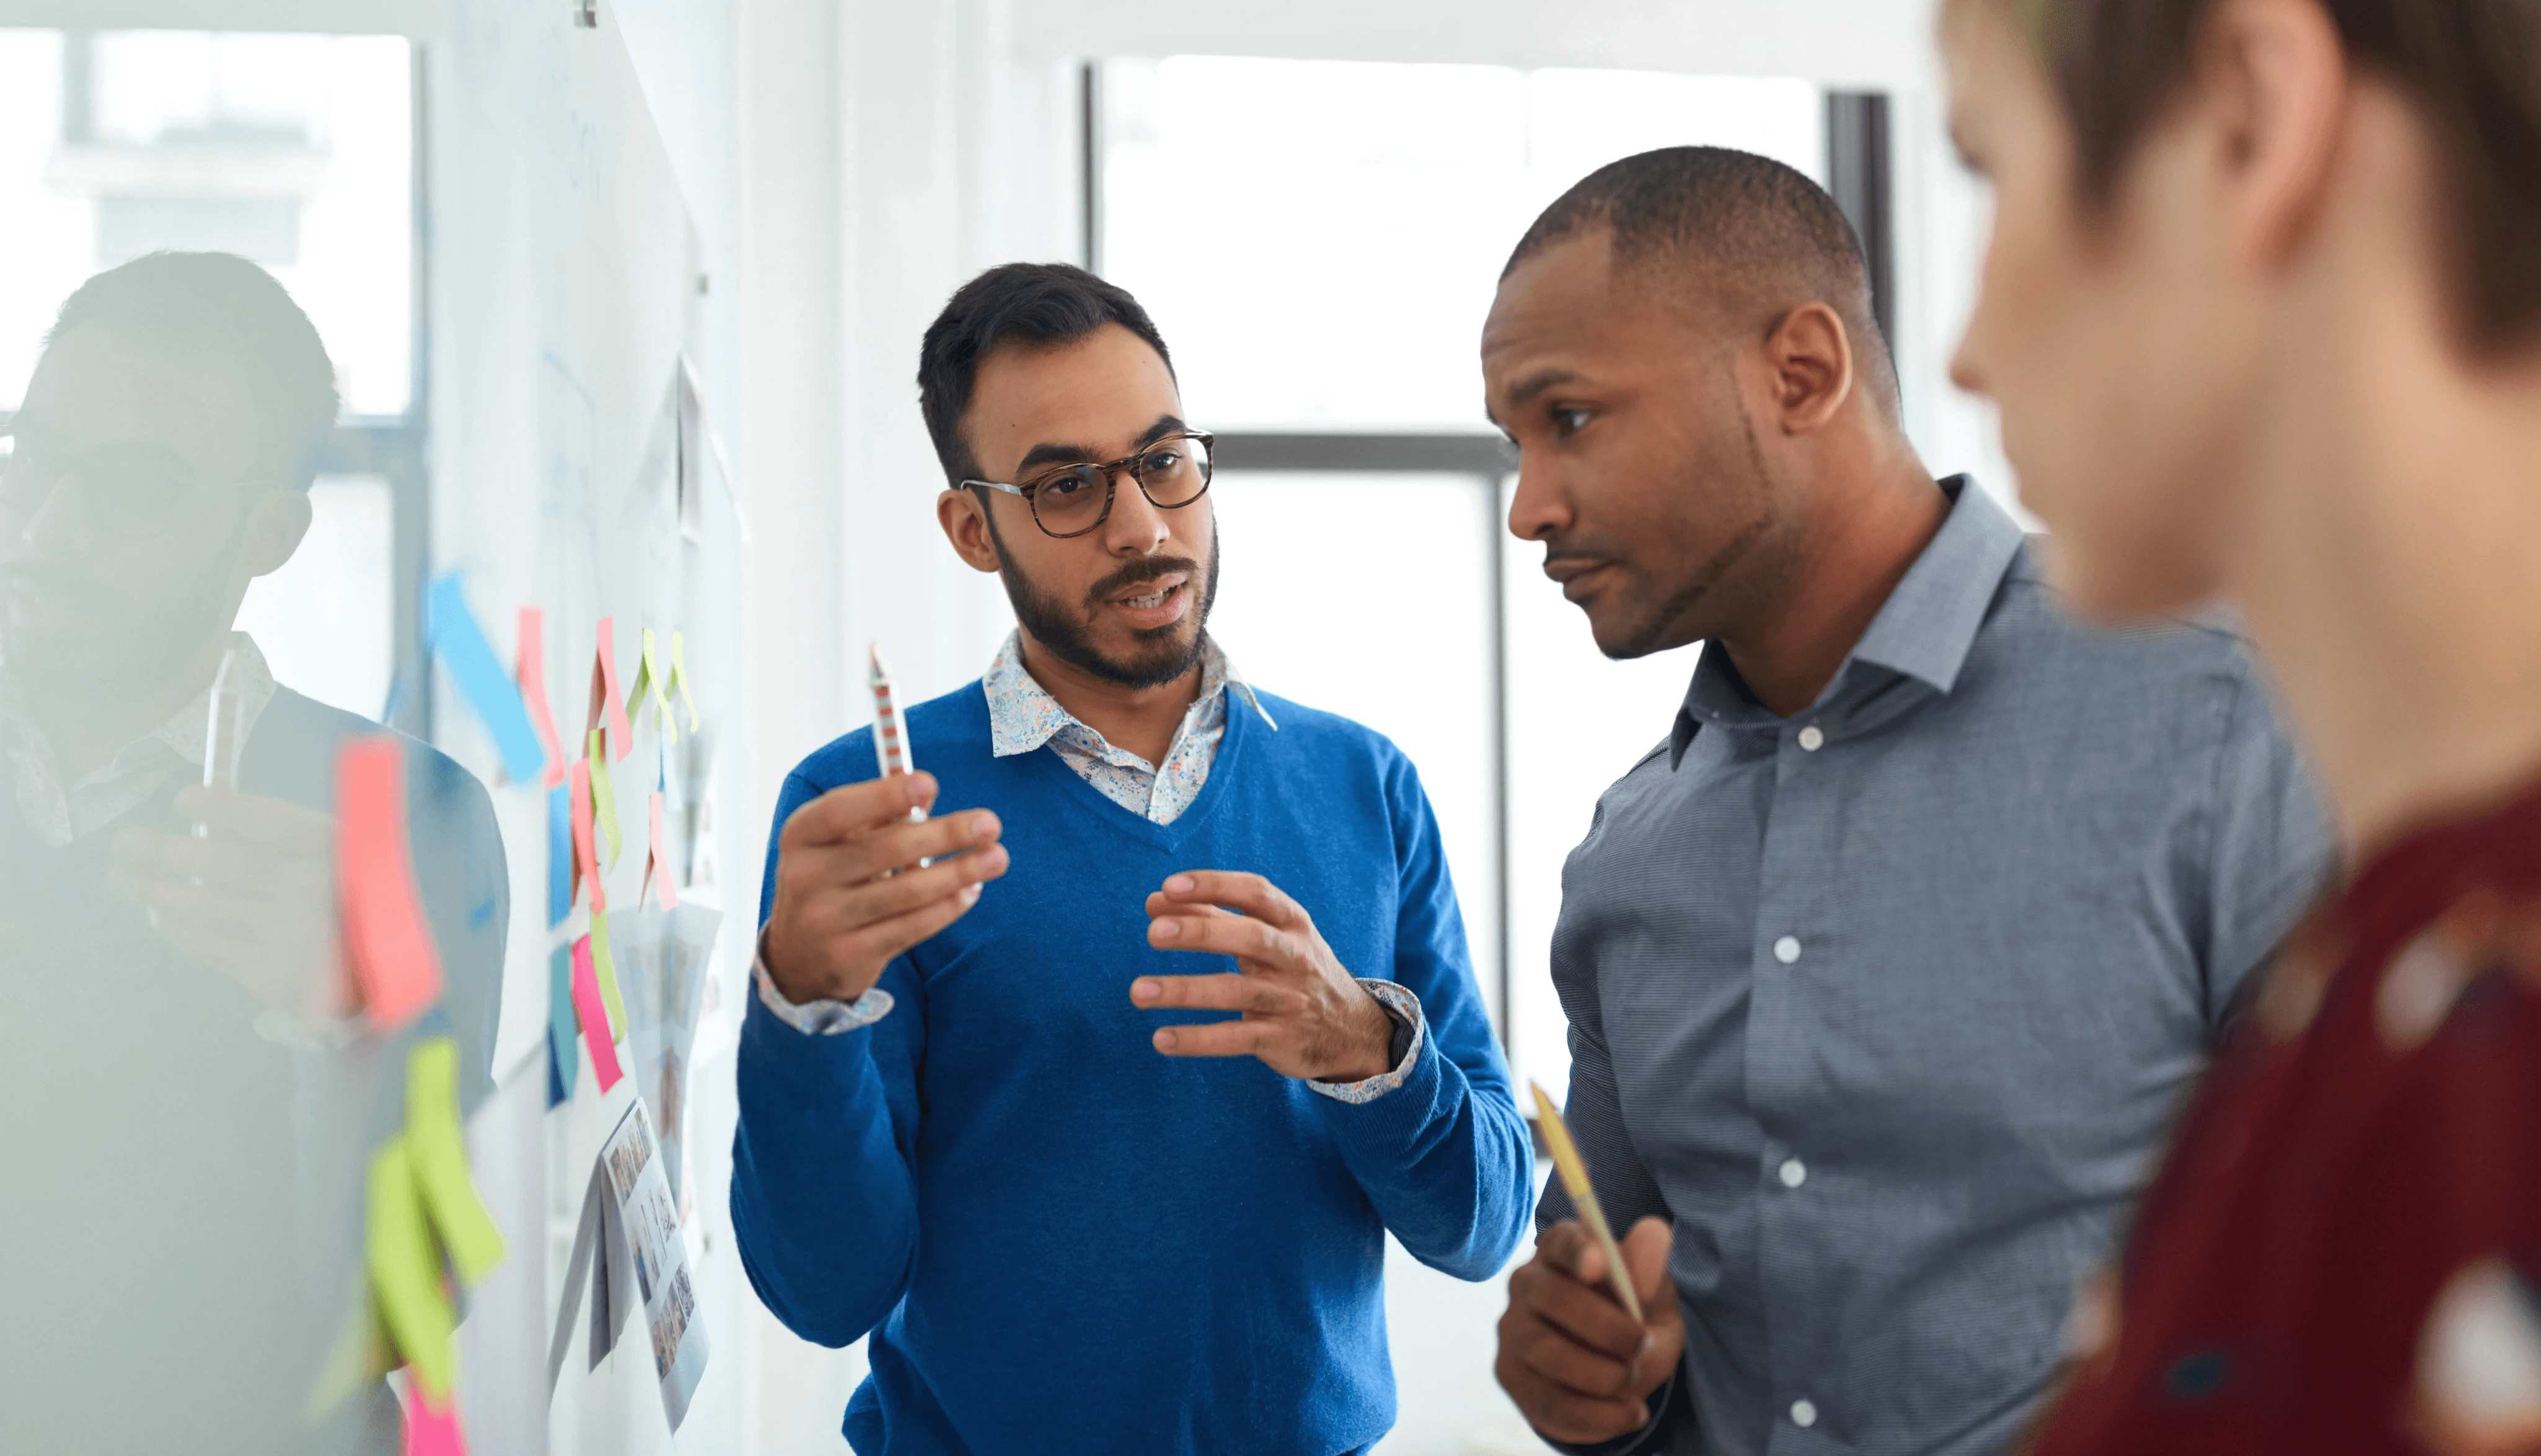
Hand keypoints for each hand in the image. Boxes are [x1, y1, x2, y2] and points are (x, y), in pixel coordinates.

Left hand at [110, 786, 338, 1017]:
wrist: (383, 973)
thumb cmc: (350, 904)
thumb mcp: (336, 859)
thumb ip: (282, 841)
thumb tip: (210, 824)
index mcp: (337, 853)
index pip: (274, 823)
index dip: (226, 810)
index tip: (183, 800)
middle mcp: (317, 893)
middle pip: (226, 864)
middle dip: (165, 852)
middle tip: (125, 844)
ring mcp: (294, 938)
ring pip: (207, 907)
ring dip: (156, 890)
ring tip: (124, 879)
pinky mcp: (274, 977)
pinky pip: (211, 946)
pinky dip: (178, 929)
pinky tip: (161, 916)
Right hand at [763, 772, 1008, 1003]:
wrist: (798, 957)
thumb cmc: (833, 879)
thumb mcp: (839, 843)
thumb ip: (878, 817)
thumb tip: (927, 793)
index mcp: (801, 836)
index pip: (840, 810)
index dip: (885, 795)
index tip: (931, 783)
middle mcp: (805, 877)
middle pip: (885, 849)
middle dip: (944, 833)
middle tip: (990, 824)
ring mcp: (825, 921)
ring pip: (906, 892)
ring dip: (959, 872)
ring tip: (997, 857)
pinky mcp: (850, 957)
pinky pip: (911, 928)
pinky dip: (947, 907)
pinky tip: (972, 891)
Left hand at [1131, 870, 1396, 1082]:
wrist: (1353, 1030)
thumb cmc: (1293, 970)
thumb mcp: (1266, 937)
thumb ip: (1212, 917)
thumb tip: (1154, 901)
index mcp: (1292, 923)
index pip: (1256, 893)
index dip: (1214, 886)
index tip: (1169, 886)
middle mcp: (1296, 957)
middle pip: (1251, 938)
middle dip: (1201, 933)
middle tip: (1152, 934)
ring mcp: (1291, 1000)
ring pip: (1236, 992)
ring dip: (1184, 990)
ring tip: (1137, 992)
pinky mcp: (1282, 1039)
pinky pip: (1236, 1038)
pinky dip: (1198, 1039)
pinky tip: (1161, 1039)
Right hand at [1496, 1215, 1681, 1444]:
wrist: (1619, 1375)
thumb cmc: (1633, 1319)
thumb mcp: (1653, 1297)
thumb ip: (1650, 1270)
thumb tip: (1654, 1232)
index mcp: (1562, 1250)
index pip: (1562, 1240)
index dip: (1579, 1250)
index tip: (1600, 1264)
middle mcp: (1527, 1283)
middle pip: (1551, 1296)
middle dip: (1605, 1327)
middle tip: (1640, 1344)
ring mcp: (1513, 1330)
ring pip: (1549, 1353)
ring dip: (1603, 1375)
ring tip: (1632, 1379)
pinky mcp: (1509, 1375)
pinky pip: (1550, 1401)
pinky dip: (1598, 1415)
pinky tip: (1629, 1411)